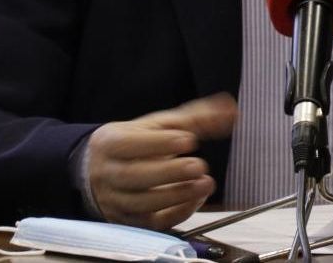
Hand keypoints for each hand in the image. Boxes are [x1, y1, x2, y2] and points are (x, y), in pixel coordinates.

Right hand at [87, 92, 237, 228]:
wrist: (101, 172)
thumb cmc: (135, 144)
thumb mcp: (158, 126)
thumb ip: (195, 117)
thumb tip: (231, 110)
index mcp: (109, 143)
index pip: (127, 144)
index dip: (158, 143)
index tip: (188, 140)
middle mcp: (107, 174)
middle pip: (133, 176)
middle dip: (169, 173)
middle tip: (200, 166)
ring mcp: (115, 201)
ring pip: (142, 203)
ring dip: (177, 195)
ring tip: (206, 184)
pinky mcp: (129, 221)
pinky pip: (152, 223)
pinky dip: (176, 213)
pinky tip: (197, 199)